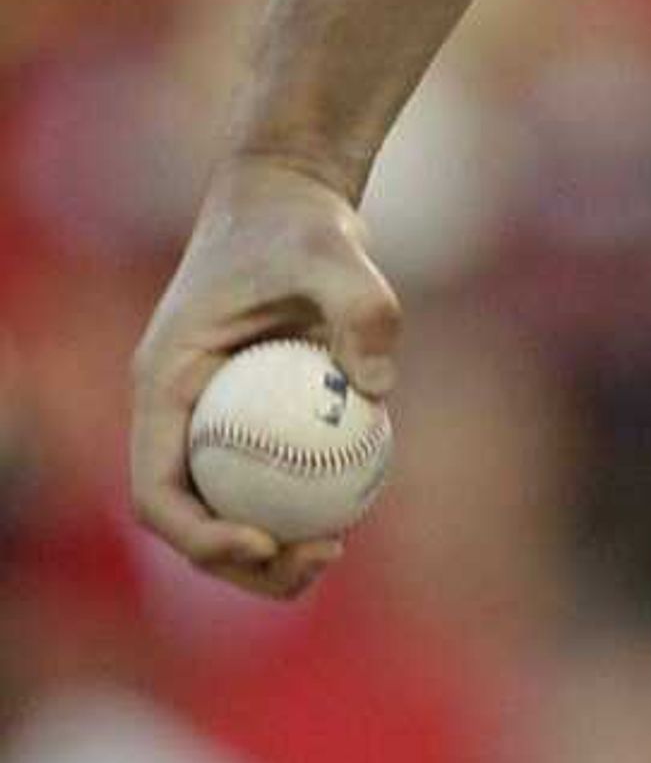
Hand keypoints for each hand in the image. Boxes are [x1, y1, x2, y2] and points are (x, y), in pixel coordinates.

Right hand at [129, 153, 401, 601]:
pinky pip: (267, 476)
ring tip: (333, 554)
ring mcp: (212, 417)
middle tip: (318, 561)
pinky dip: (299, 503)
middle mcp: (179, 412)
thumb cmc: (300, 224)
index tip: (264, 544)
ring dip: (268, 547)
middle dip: (238, 561)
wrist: (289, 200)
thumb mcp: (333, 252)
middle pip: (188, 516)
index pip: (158, 488)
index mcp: (166, 387)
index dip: (199, 534)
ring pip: (226, 506)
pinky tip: (352, 512)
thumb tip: (380, 389)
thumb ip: (360, 309)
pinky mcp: (251, 414)